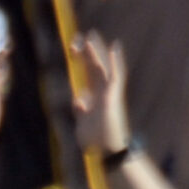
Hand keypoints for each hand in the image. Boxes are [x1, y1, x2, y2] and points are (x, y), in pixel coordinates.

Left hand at [71, 31, 132, 156]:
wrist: (106, 152)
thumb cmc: (96, 141)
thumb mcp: (82, 122)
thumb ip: (81, 110)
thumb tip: (78, 98)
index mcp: (93, 98)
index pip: (87, 75)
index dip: (81, 62)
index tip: (73, 51)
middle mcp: (101, 93)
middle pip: (93, 68)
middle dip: (86, 53)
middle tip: (79, 37)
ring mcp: (108, 94)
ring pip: (102, 68)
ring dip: (96, 52)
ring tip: (90, 36)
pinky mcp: (113, 96)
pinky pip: (116, 75)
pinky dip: (116, 61)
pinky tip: (114, 46)